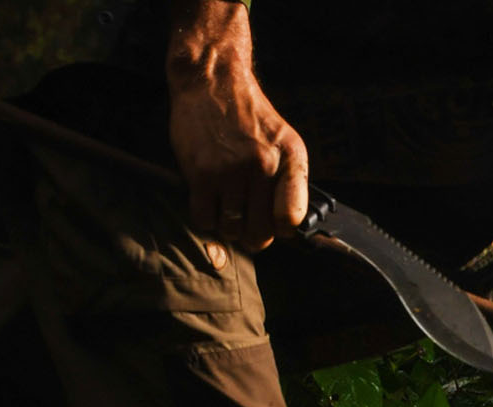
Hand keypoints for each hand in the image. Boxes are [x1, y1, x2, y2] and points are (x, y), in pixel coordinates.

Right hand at [166, 0, 307, 251]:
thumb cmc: (250, 116)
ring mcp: (229, 172)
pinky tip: (210, 205)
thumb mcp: (285, 141)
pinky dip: (207, 220)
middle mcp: (261, 167)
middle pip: (260, 232)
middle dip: (254, 237)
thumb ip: (291, 180)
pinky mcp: (201, 173)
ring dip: (229, 228)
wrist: (212, 82)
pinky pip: (204, 218)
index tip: (275, 226)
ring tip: (228, 211)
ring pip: (231, 229)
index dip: (283, 230)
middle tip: (248, 227)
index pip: (291, 217)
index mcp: (287, 161)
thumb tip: (288, 226)